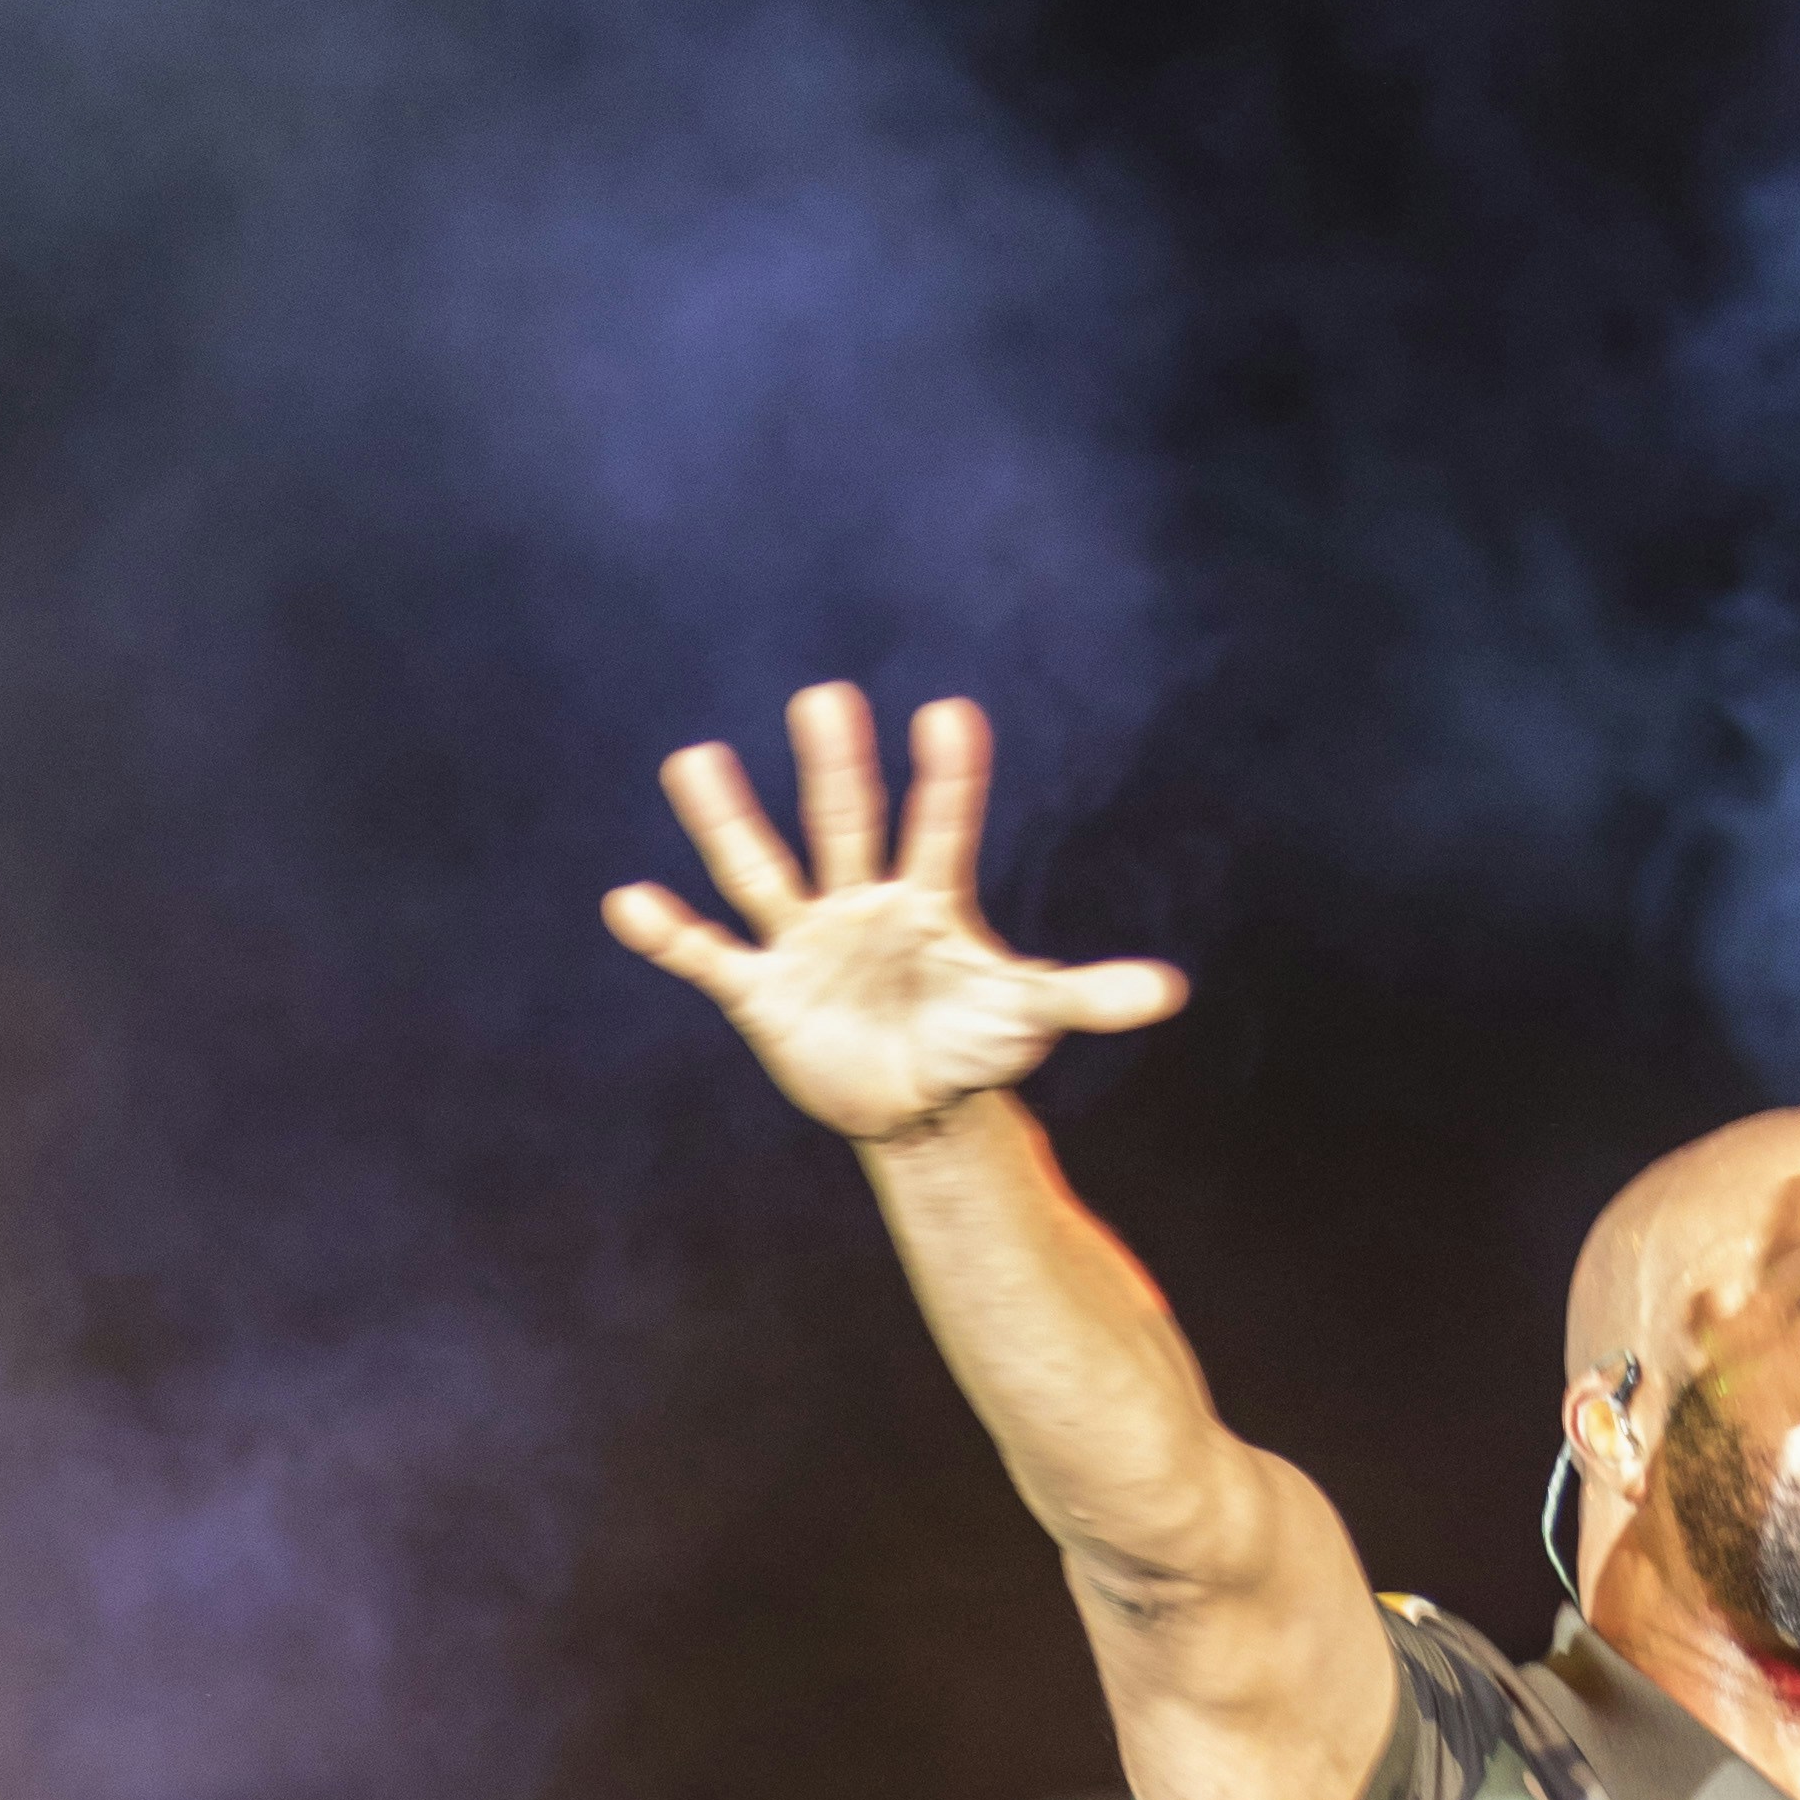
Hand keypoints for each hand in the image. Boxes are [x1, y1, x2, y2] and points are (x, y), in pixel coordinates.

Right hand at [602, 688, 1185, 1143]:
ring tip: (693, 760)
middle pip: (847, 824)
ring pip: (762, 869)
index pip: (941, 826)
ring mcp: (806, 939)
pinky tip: (629, 903)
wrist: (913, 1101)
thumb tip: (1171, 994)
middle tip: (826, 698)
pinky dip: (670, 935)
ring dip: (728, 819)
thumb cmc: (973, 1042)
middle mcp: (860, 901)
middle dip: (837, 766)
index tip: (951, 716)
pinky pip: (708, 956)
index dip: (949, 778)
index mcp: (927, 899)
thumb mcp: (1030, 1018)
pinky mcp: (762, 990)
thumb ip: (1089, 995)